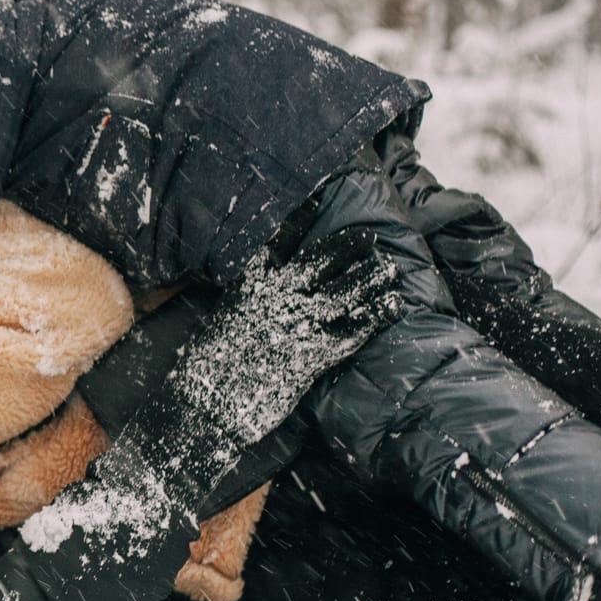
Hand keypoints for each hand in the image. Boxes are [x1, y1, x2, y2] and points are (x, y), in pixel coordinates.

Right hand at [174, 225, 401, 449]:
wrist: (210, 400)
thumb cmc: (209, 362)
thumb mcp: (223, 317)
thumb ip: (248, 300)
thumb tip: (265, 290)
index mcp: (252, 286)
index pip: (278, 243)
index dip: (298, 221)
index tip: (317, 201)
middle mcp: (279, 298)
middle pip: (322, 262)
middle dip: (348, 247)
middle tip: (367, 238)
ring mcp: (300, 324)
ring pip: (345, 292)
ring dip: (370, 277)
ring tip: (387, 266)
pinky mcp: (316, 353)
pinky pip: (355, 329)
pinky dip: (376, 315)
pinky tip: (391, 303)